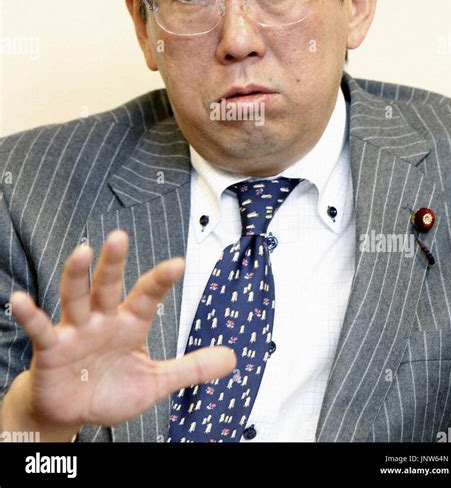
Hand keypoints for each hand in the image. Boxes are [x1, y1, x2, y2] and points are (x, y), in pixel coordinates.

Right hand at [8, 230, 235, 430]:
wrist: (74, 411)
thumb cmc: (112, 389)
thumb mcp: (156, 381)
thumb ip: (191, 368)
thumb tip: (233, 357)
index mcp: (130, 323)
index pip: (147, 296)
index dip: (161, 281)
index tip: (179, 263)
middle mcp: (103, 319)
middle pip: (109, 285)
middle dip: (114, 262)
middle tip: (120, 236)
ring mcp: (75, 331)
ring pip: (76, 297)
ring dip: (76, 276)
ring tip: (80, 251)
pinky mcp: (51, 348)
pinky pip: (39, 329)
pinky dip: (29, 314)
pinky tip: (19, 300)